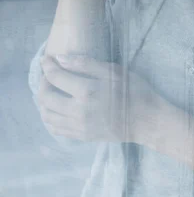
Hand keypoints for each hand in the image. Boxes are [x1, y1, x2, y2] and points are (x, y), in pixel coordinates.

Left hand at [38, 55, 162, 142]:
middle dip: (43, 83)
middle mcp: (78, 111)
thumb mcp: (113, 71)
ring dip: (44, 101)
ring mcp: (79, 127)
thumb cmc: (134, 91)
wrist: (147, 121)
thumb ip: (85, 64)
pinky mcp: (82, 136)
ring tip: (50, 90)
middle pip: (46, 98)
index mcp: (87, 91)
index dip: (47, 66)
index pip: (55, 78)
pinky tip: (56, 108)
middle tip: (49, 74)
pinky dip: (50, 117)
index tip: (45, 59)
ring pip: (48, 116)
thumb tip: (60, 59)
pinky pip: (57, 129)